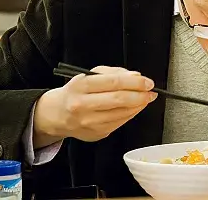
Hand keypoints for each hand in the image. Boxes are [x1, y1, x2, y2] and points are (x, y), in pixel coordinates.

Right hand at [32, 66, 155, 147]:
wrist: (56, 115)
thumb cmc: (75, 92)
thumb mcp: (88, 75)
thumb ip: (112, 73)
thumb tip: (135, 76)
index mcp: (80, 86)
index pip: (113, 82)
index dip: (134, 82)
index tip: (147, 81)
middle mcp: (82, 105)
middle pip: (118, 100)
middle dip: (140, 95)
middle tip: (151, 92)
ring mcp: (88, 122)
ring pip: (121, 113)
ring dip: (138, 106)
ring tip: (145, 99)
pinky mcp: (95, 134)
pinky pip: (119, 123)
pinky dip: (130, 114)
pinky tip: (134, 108)